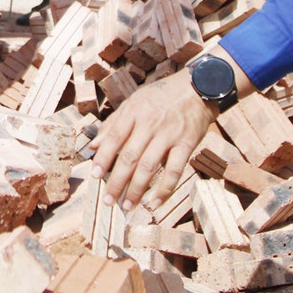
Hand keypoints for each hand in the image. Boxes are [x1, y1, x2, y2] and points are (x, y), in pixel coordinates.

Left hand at [89, 68, 213, 209]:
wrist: (197, 87)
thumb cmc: (162, 95)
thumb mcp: (134, 101)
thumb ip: (114, 123)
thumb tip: (94, 146)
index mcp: (134, 112)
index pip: (114, 138)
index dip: (103, 159)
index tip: (94, 176)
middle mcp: (150, 124)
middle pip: (129, 157)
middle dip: (117, 181)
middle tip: (109, 200)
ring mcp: (169, 135)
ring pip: (149, 167)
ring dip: (137, 190)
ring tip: (127, 206)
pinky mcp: (186, 144)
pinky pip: (174, 171)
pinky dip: (164, 189)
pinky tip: (155, 203)